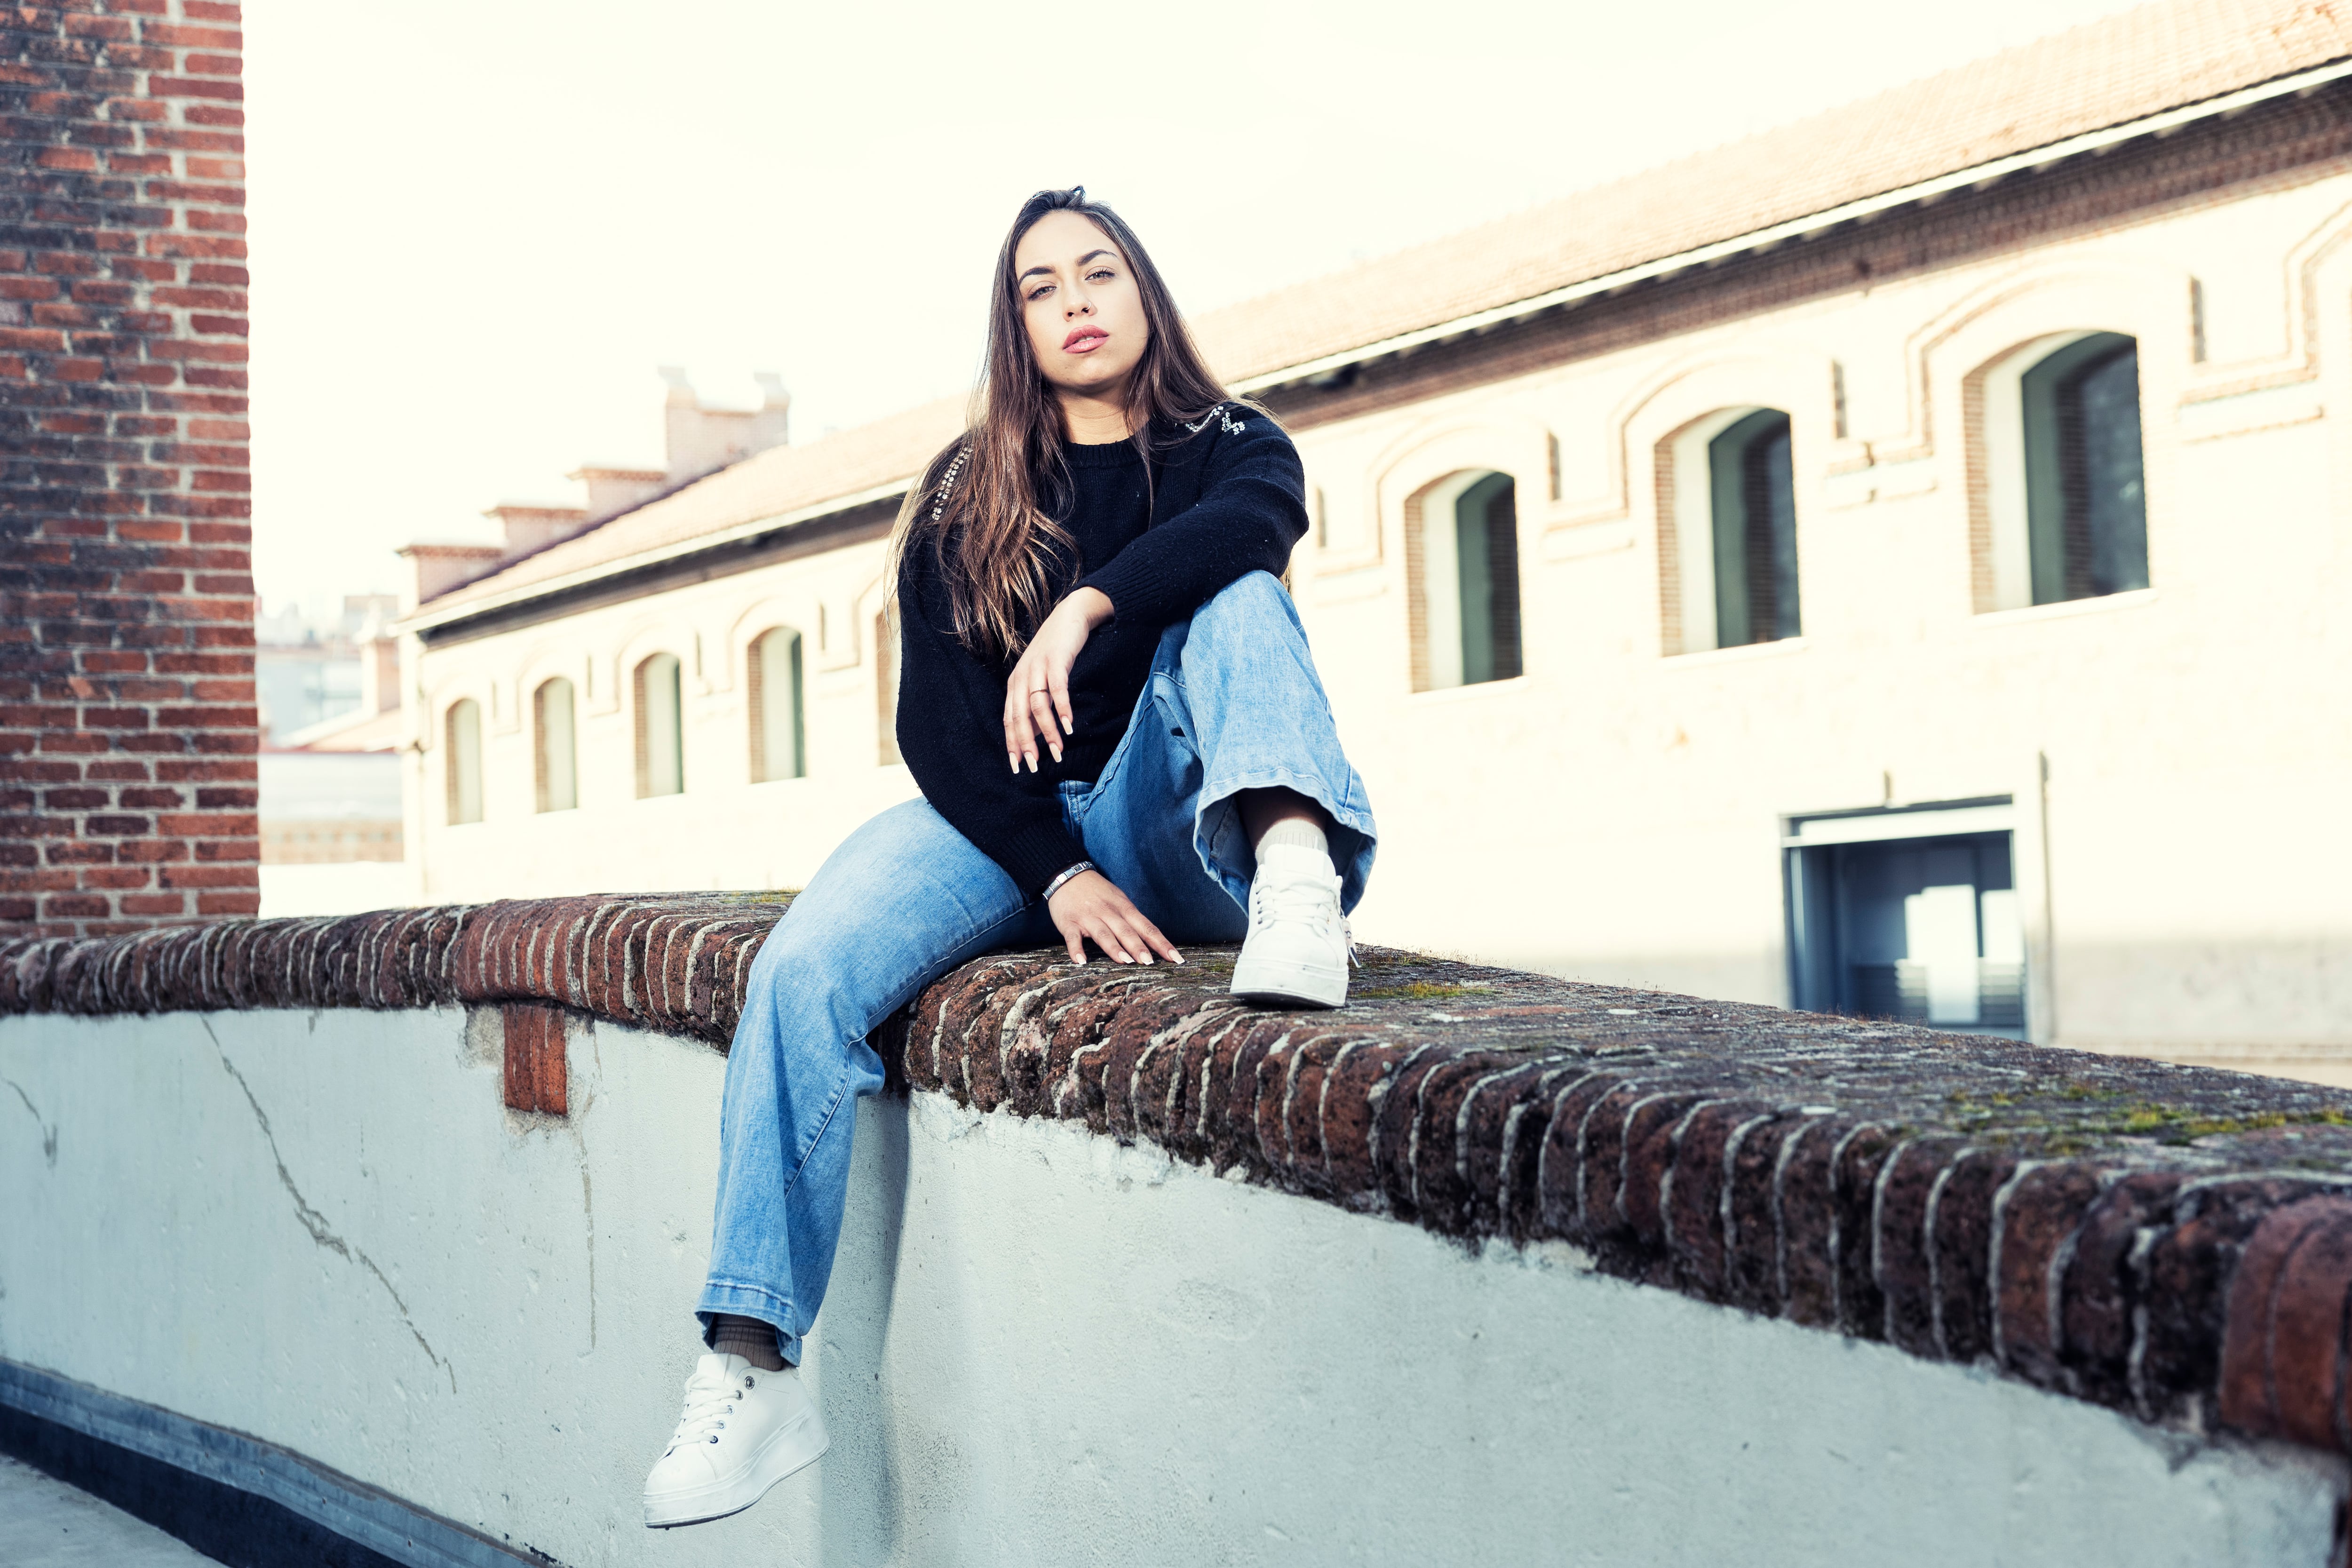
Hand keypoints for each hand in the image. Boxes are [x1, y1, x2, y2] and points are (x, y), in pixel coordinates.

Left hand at [1004, 586, 1112, 771]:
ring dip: (1047, 732)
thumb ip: (1035, 705)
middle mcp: (1021, 677)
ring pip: (1037, 707)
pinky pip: (1057, 689)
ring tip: (1058, 751)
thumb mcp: (1040, 679)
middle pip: (1019, 717)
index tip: (1018, 767)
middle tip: (1034, 767)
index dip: (1013, 744)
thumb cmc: (1055, 653)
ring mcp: (1037, 667)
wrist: (1069, 616)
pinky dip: (1062, 709)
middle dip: (1026, 744)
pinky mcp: (1056, 660)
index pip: (1009, 720)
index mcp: (1014, 684)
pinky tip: (1069, 726)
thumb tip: (1035, 736)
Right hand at [1047, 869, 1182, 965]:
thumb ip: (1133, 921)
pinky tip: (1081, 961)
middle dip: (1139, 947)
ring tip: (1125, 961)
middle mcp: (1109, 912)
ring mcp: (1088, 917)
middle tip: (1150, 962)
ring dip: (1114, 948)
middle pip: (1126, 931)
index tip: (1176, 958)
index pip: (1147, 927)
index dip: (1161, 943)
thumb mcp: (1119, 901)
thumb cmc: (1098, 892)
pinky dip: (1076, 949)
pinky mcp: (1069, 923)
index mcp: (1124, 908)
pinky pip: (1073, 937)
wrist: (1068, 875)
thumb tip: (1152, 942)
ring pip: (1103, 934)